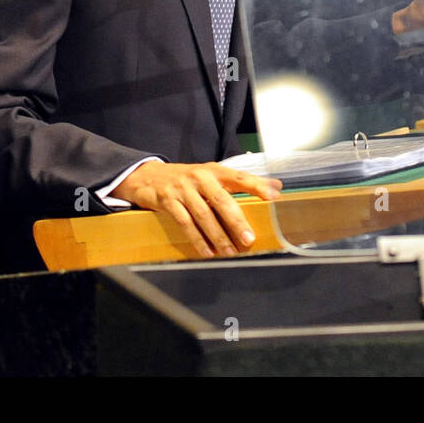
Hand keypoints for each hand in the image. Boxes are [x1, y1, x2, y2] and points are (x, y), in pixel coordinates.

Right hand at [109, 161, 281, 257]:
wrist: (148, 176)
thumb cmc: (187, 179)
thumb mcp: (212, 175)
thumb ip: (240, 182)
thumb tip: (275, 186)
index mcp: (214, 170)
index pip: (239, 177)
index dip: (257, 185)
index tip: (273, 196)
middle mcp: (199, 177)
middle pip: (221, 200)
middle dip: (236, 221)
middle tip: (248, 238)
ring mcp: (182, 189)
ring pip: (203, 215)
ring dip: (218, 236)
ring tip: (230, 252)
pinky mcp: (167, 201)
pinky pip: (184, 223)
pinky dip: (197, 239)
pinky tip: (207, 252)